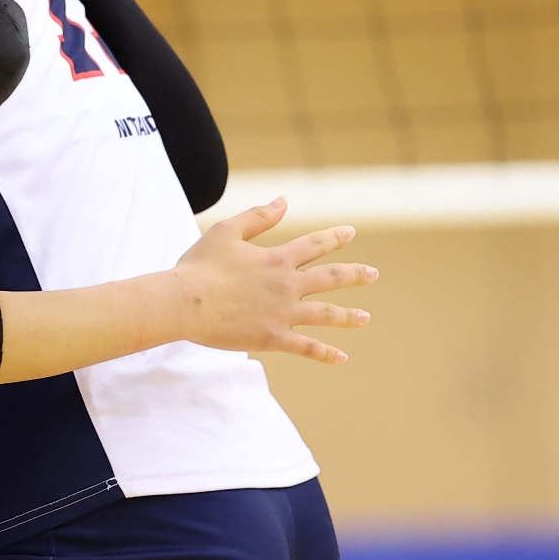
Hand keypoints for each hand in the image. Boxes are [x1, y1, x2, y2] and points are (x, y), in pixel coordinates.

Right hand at [171, 199, 372, 362]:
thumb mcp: (226, 232)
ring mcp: (283, 313)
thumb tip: (284, 201)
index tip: (350, 233)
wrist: (185, 303)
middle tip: (373, 274)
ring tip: (365, 318)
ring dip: (348, 316)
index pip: (315, 245)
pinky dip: (326, 354)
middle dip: (355, 275)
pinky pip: (306, 348)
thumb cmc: (200, 266)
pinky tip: (342, 358)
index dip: (334, 237)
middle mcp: (287, 285)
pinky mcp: (273, 338)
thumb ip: (258, 216)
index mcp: (277, 259)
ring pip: (325, 315)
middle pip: (331, 279)